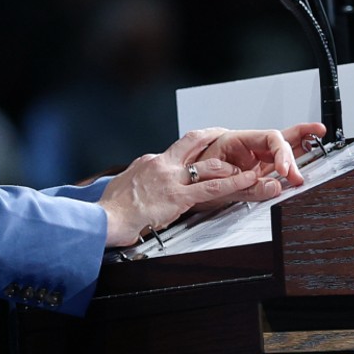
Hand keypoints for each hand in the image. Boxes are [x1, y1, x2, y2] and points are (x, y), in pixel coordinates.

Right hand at [97, 123, 322, 247]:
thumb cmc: (110, 210)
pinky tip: (248, 181)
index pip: (175, 150)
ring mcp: (171, 179)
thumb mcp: (122, 187)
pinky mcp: (179, 197)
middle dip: (213, 135)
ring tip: (248, 166)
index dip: (192, 147)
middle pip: (193, 141)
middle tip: (228, 134)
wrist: (104, 219)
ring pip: (208, 163)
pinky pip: (213, 188)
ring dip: (230, 165)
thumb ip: (135, 180)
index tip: (202, 144)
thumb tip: (136, 183)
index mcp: (148, 162)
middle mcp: (162, 164)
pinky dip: (234, 183)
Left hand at [185, 122, 328, 211]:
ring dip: (296, 151)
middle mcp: (246, 147)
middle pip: (277, 142)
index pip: (268, 138)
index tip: (285, 171)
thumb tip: (274, 187)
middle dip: (292, 155)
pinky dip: (291, 161)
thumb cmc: (192, 182)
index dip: (280, 153)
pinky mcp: (254, 173)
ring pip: (280, 148)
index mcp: (235, 141)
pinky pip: (276, 165)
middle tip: (298, 176)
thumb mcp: (217, 188)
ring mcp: (251, 159)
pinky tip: (305, 152)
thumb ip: (248, 188)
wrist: (178, 192)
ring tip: (314, 142)